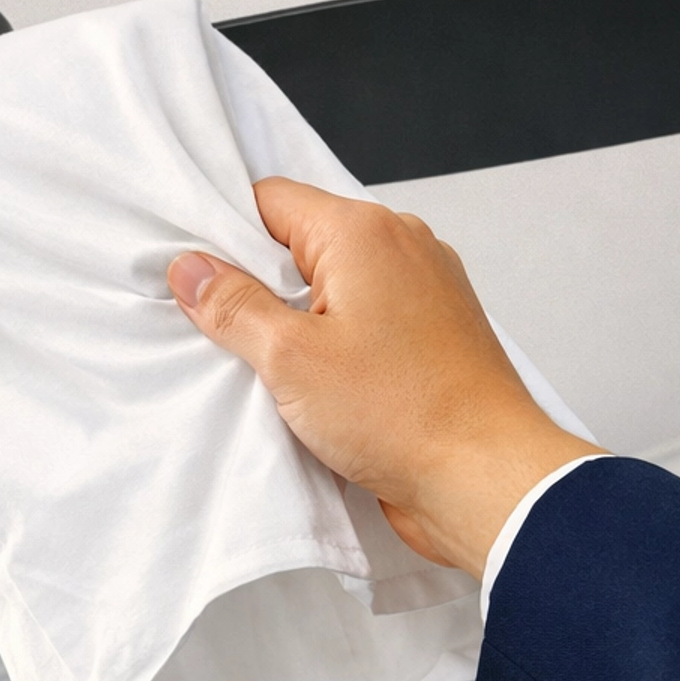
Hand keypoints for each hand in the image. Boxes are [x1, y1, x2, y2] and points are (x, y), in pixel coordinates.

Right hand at [167, 177, 601, 577]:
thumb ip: (233, 306)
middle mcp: (401, 248)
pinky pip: (366, 324)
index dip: (224, 236)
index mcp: (364, 232)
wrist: (486, 479)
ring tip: (275, 374)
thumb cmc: (406, 416)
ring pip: (335, 288)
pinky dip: (336, 350)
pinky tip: (316, 392)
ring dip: (299, 327)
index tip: (194, 281)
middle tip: (226, 337)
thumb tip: (192, 270)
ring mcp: (424, 292)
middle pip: (302, 244)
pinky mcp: (433, 337)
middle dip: (259, 288)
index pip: (270, 201)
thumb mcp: (290, 359)